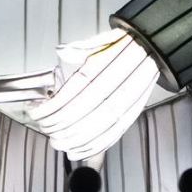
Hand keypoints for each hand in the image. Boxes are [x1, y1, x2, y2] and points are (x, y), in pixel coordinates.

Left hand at [26, 27, 158, 160]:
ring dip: (72, 139)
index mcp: (105, 68)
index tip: (37, 113)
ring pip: (96, 129)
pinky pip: (112, 136)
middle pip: (82, 114)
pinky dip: (93, 147)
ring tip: (56, 142)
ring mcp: (126, 103)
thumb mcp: (104, 39)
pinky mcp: (132, 115)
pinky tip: (77, 152)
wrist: (154, 50)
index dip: (52, 107)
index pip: (73, 93)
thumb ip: (82, 47)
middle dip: (58, 126)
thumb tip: (62, 50)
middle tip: (45, 129)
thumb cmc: (125, 46)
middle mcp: (115, 87)